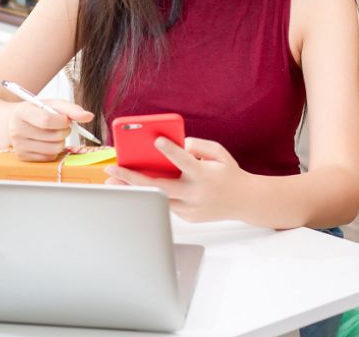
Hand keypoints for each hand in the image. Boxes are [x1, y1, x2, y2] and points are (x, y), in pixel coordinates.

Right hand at [8, 99, 93, 161]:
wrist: (14, 122)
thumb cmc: (36, 111)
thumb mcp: (52, 104)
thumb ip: (71, 109)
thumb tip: (89, 116)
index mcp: (22, 112)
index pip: (46, 120)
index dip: (62, 121)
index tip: (66, 119)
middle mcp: (17, 130)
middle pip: (53, 136)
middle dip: (64, 131)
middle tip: (61, 126)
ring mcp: (18, 145)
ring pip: (54, 149)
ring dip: (61, 142)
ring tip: (54, 134)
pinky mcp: (23, 157)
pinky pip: (49, 157)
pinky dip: (53, 151)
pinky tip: (47, 142)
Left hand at [105, 137, 245, 222]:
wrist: (246, 201)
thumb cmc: (228, 173)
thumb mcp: (218, 153)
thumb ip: (198, 145)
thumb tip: (177, 145)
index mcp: (203, 175)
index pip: (184, 162)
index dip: (171, 151)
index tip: (156, 141)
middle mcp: (195, 194)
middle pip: (159, 187)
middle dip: (132, 178)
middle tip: (112, 168)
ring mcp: (191, 209)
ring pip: (157, 199)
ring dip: (134, 190)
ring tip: (113, 181)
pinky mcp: (188, 217)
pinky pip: (167, 204)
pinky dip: (153, 196)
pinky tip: (135, 188)